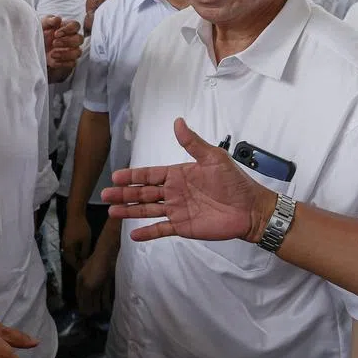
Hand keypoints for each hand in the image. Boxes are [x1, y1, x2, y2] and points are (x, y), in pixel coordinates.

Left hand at [45, 18, 82, 81]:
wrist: (33, 47)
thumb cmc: (40, 33)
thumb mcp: (41, 25)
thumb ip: (49, 20)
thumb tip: (58, 19)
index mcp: (67, 27)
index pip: (76, 26)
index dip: (68, 29)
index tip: (56, 34)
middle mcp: (72, 38)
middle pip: (80, 39)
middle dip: (67, 42)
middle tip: (54, 43)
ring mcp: (71, 50)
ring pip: (78, 52)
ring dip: (66, 54)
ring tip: (52, 54)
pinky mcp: (68, 61)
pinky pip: (72, 63)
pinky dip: (63, 63)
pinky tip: (53, 60)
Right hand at [61, 213, 91, 268]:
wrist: (74, 214)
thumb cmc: (81, 227)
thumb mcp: (86, 241)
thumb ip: (85, 252)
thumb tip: (84, 260)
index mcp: (68, 249)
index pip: (72, 262)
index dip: (79, 267)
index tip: (85, 270)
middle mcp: (64, 246)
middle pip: (69, 259)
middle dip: (76, 263)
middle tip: (84, 266)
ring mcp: (64, 242)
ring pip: (69, 253)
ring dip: (75, 257)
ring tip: (83, 260)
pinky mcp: (65, 237)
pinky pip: (69, 248)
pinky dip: (74, 252)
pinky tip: (80, 251)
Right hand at [76, 243, 113, 314]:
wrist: (109, 256)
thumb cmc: (96, 270)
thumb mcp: (88, 285)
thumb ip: (85, 298)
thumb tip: (84, 311)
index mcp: (81, 280)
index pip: (79, 295)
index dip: (81, 305)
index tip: (84, 315)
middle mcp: (88, 280)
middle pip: (88, 295)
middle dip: (90, 305)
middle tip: (93, 317)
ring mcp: (98, 280)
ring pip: (97, 294)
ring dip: (98, 303)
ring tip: (100, 314)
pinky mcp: (107, 280)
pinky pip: (105, 292)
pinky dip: (106, 299)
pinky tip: (108, 306)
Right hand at [104, 118, 276, 243]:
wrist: (251, 209)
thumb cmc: (235, 182)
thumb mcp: (214, 158)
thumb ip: (193, 143)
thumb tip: (178, 121)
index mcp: (178, 174)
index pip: (150, 174)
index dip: (132, 175)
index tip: (115, 176)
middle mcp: (174, 192)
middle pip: (143, 192)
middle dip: (124, 194)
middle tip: (105, 195)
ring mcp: (177, 210)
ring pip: (147, 210)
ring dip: (130, 211)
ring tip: (112, 212)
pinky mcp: (183, 226)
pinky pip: (161, 229)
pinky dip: (148, 232)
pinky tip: (133, 235)